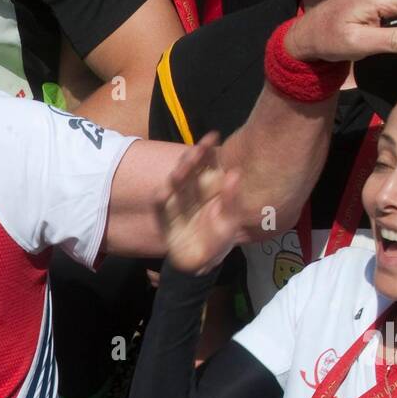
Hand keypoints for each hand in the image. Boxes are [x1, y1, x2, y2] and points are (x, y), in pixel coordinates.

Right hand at [161, 134, 244, 274]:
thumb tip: (234, 173)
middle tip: (197, 150)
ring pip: (175, 183)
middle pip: (189, 169)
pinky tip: (165, 192)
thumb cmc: (219, 239)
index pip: (207, 163)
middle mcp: (192, 190)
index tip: (213, 136)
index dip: (208, 150)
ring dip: (177, 175)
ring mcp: (177, 202)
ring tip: (182, 170)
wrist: (203, 261)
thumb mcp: (230, 220)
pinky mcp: (165, 217)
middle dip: (191, 159)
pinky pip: (162, 206)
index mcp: (209, 186)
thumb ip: (232, 199)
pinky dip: (162, 198)